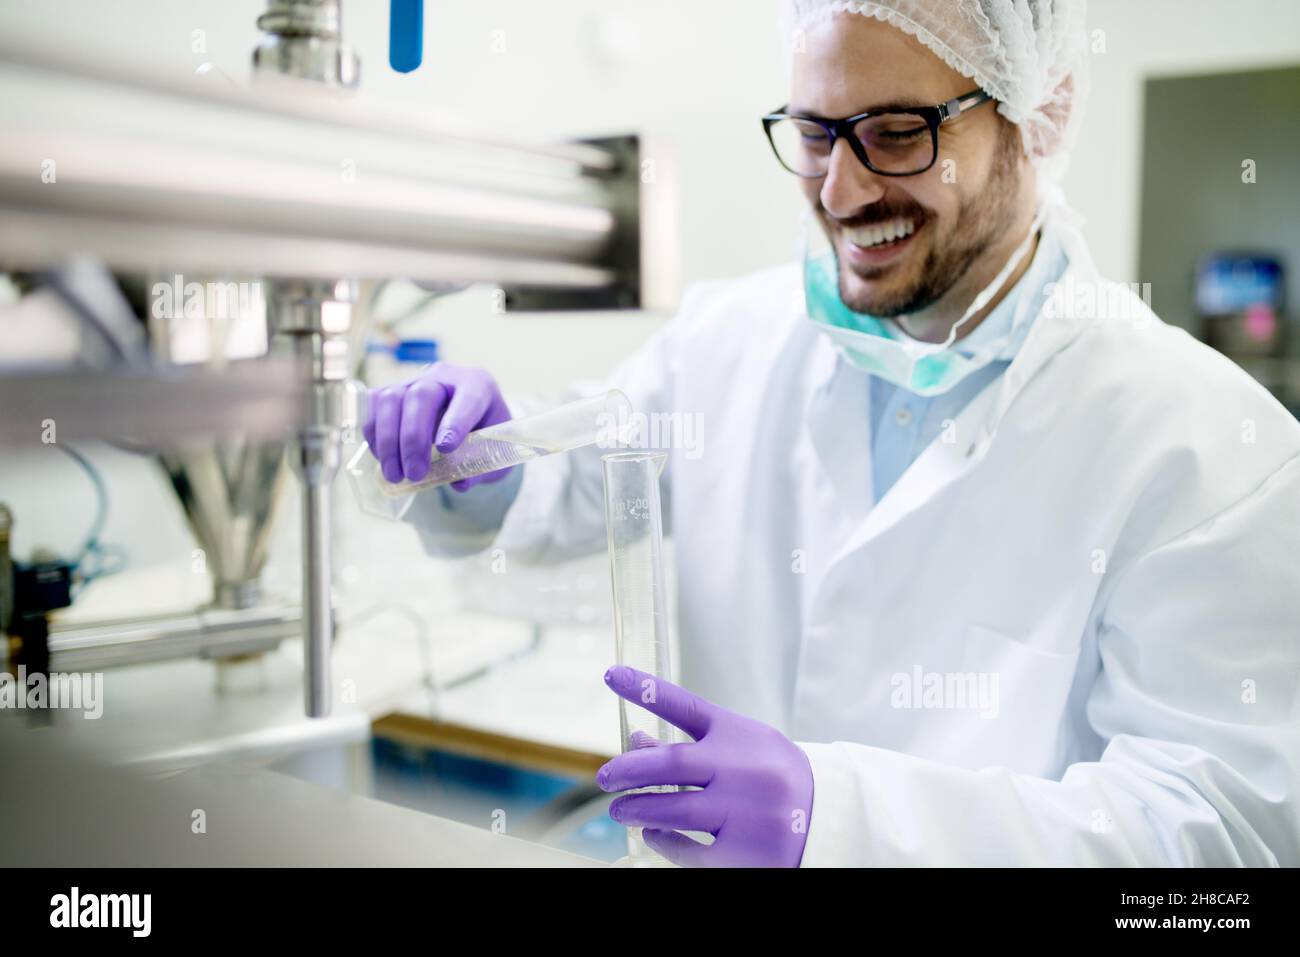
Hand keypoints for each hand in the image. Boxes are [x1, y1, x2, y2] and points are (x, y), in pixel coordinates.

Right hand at [363, 362, 511, 490]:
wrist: (471, 421)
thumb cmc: (484, 437)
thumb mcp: (491, 453)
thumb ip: (478, 467)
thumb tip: (459, 483)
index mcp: (479, 386)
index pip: (468, 397)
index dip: (455, 422)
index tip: (446, 449)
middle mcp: (445, 377)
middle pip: (421, 395)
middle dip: (414, 438)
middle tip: (415, 473)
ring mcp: (414, 381)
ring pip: (391, 398)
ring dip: (388, 440)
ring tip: (395, 474)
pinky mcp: (392, 391)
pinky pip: (374, 406)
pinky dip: (375, 435)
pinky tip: (384, 459)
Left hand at [597, 665, 814, 867]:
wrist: (829, 820)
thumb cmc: (773, 778)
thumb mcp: (741, 749)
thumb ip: (694, 745)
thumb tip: (636, 743)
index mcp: (740, 735)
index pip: (686, 705)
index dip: (645, 689)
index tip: (611, 673)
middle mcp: (743, 769)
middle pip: (670, 764)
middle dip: (628, 771)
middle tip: (603, 778)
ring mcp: (746, 812)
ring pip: (673, 809)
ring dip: (637, 809)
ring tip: (619, 810)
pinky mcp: (746, 853)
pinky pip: (690, 849)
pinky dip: (665, 841)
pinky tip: (654, 833)